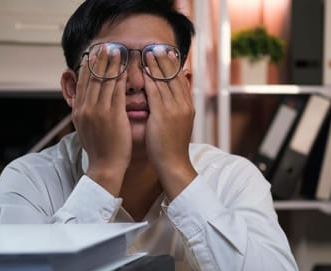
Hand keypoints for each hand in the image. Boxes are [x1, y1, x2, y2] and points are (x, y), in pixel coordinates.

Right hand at [72, 45, 130, 195]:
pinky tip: (126, 69)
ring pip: (104, 81)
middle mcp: (85, 108)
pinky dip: (121, 78)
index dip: (88, 66)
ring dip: (111, 64)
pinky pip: (117, 91)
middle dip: (99, 60)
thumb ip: (85, 113)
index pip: (82, 82)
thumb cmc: (99, 150)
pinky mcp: (113, 115)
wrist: (105, 167)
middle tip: (106, 46)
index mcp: (78, 110)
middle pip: (92, 77)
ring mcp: (98, 111)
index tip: (94, 54)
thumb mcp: (85, 129)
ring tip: (117, 51)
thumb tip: (85, 102)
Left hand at [143, 50, 196, 198]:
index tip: (167, 53)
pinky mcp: (164, 114)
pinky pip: (155, 91)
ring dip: (156, 65)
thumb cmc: (171, 148)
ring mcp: (175, 108)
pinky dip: (149, 78)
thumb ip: (175, 110)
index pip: (181, 80)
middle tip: (158, 46)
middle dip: (165, 60)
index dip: (173, 66)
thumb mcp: (178, 125)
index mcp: (188, 107)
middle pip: (174, 76)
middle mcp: (184, 104)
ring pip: (165, 80)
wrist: (174, 164)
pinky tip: (142, 70)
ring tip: (148, 52)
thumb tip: (171, 98)